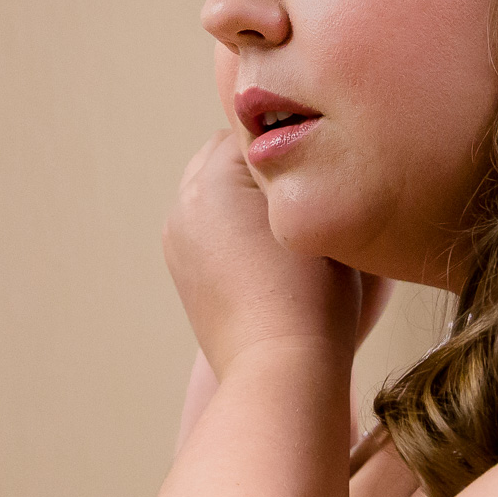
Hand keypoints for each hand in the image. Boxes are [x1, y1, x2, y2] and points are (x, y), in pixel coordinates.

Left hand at [164, 130, 367, 377]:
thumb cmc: (314, 292)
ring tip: (287, 215)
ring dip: (244, 189)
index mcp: (213, 179)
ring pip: (215, 185)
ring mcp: (177, 235)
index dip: (292, 139)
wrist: (281, 368)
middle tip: (305, 181)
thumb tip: (299, 141)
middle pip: (228, 152)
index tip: (320, 156)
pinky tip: (267, 243)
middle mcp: (186, 201)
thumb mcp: (317, 211)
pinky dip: (232, 220)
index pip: (255, 128)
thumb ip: (304, 164)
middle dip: (262, 161)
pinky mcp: (181, 265)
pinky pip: (208, 219)